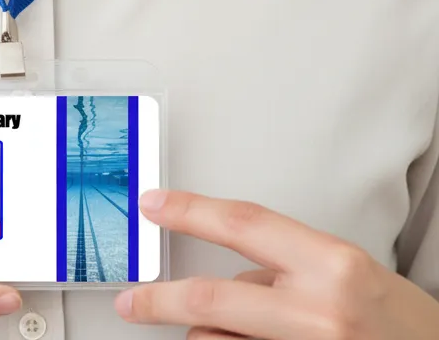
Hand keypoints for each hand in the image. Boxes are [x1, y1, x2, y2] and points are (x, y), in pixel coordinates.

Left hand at [115, 190, 438, 338]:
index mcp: (334, 266)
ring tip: (244, 330)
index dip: (190, 211)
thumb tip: (228, 276)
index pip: (244, 224)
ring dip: (210, 333)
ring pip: (216, 338)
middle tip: (130, 302)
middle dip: (158, 299)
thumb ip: (287, 267)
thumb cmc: (401, 324)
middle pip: (210, 297)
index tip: (154, 205)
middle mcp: (320, 311)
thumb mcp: (351, 273)